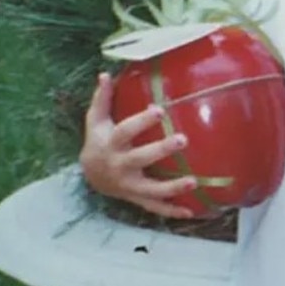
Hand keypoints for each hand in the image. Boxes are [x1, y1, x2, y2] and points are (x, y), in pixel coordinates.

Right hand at [79, 72, 197, 218]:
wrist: (90, 176)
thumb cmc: (98, 141)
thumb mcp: (95, 121)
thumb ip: (102, 99)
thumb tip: (105, 74)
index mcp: (111, 144)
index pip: (125, 131)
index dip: (141, 121)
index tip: (159, 110)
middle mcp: (119, 166)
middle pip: (140, 159)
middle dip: (160, 150)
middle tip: (182, 139)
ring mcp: (128, 186)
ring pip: (150, 190)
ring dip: (172, 188)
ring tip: (194, 181)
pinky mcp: (137, 198)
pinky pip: (154, 207)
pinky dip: (172, 211)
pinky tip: (191, 210)